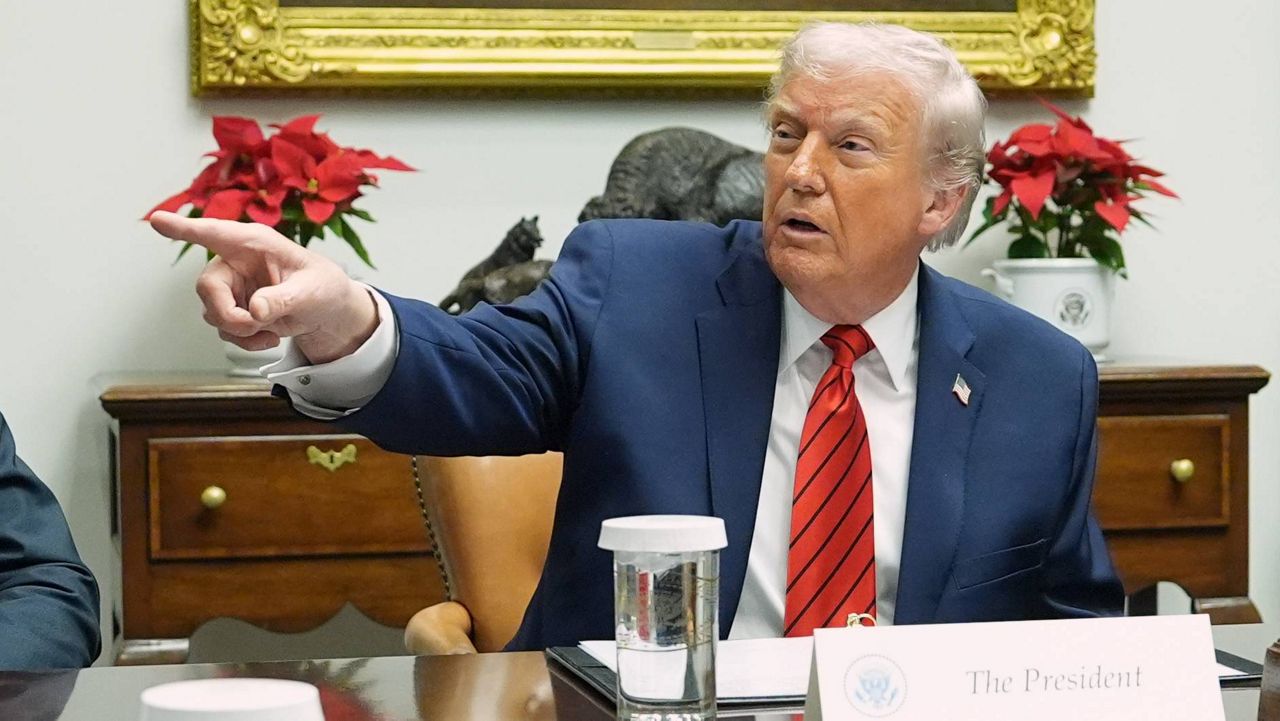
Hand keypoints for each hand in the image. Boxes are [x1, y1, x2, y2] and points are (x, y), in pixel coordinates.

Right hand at [149, 211, 378, 364]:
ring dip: (239, 330)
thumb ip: (284, 299)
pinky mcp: (233, 308)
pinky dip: (245, 340)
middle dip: (227, 314)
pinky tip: (269, 337)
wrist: (327, 310)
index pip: (215, 233)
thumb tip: (255, 310)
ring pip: (212, 313)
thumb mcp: (312, 292)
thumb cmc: (322, 287)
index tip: (157, 220)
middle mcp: (236, 261)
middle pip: (206, 287)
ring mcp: (232, 287)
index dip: (185, 229)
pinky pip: (223, 329)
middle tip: (253, 325)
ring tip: (271, 330)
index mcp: (254, 243)